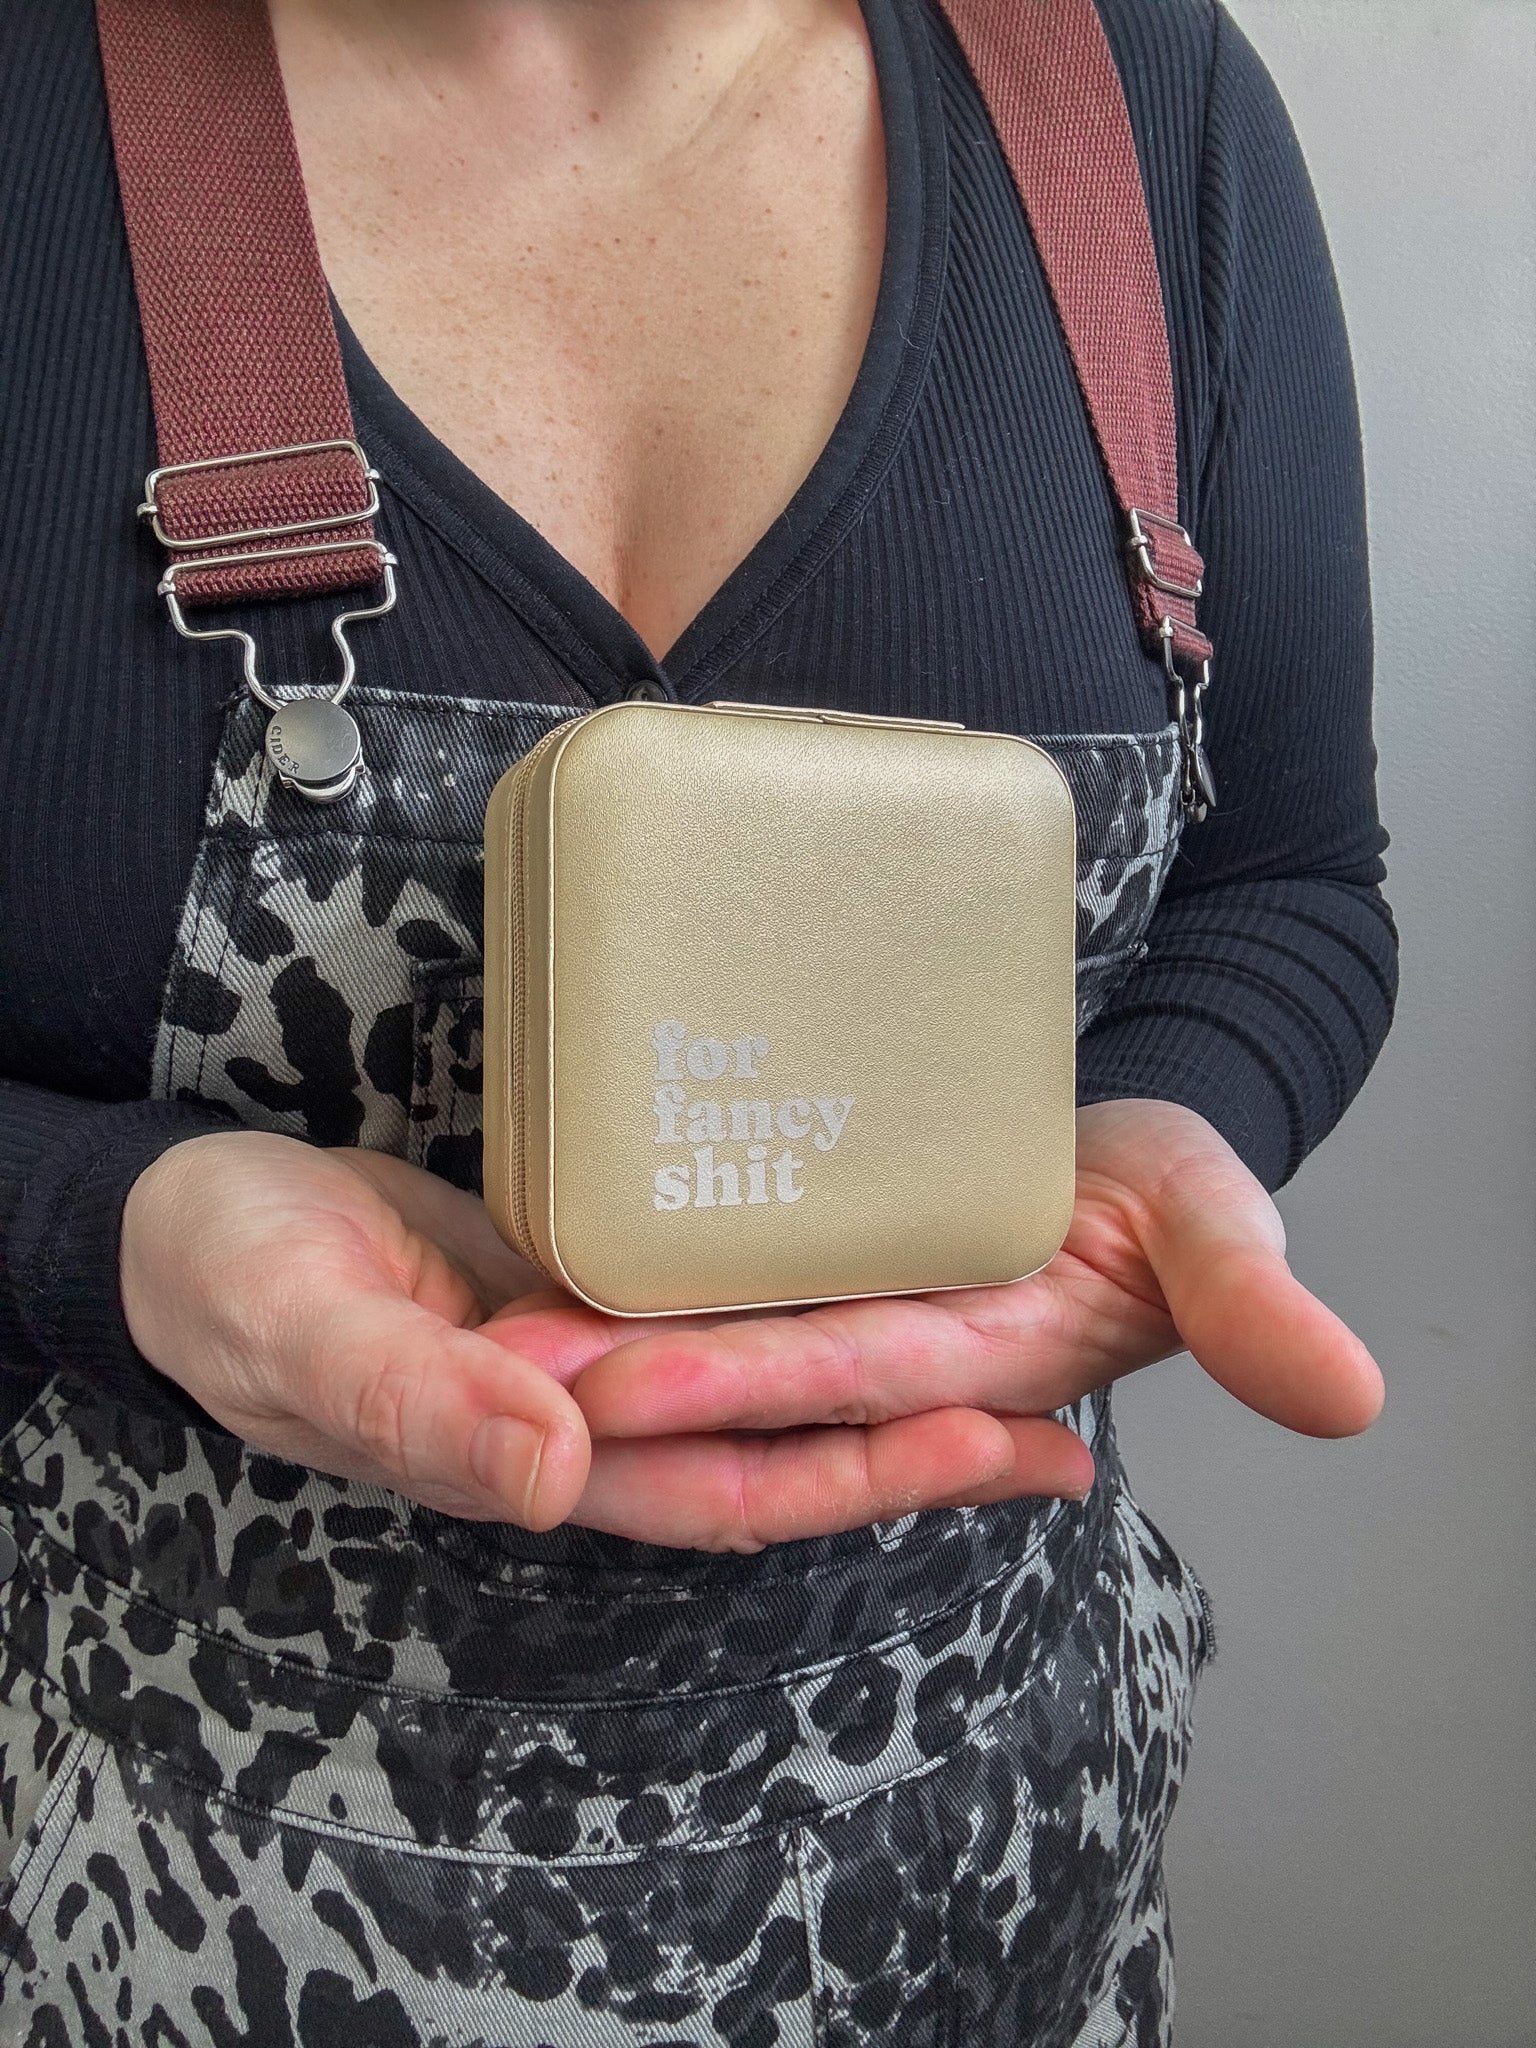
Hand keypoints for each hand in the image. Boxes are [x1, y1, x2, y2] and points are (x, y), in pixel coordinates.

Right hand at [120, 1133, 1089, 1541]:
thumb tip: (548, 1477)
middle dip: (913, 1446)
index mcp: (534, 1453)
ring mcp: (592, 1353)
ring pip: (756, 1383)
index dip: (851, 1476)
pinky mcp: (583, 1283)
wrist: (197, 1226)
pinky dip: (796, 1302)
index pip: (723, 1486)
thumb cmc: (230, 1283)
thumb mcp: (304, 1333)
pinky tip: (867, 1269)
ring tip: (1011, 1354)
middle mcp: (587, 1421)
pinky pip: (710, 1309)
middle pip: (776, 1448)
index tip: (981, 1443)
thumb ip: (415, 1403)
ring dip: (876, 1377)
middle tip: (1061, 1420)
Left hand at [551, 1101, 1384, 1534]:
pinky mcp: (813, 1255)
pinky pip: (723, 1264)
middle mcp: (889, 1350)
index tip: (631, 1385)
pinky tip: (568, 1242)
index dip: (744, 1384)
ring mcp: (842, 1307)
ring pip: (717, 1326)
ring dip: (617, 1329)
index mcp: (977, 1362)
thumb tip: (1348, 1396)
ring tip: (499, 1312)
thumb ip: (1256, 1304)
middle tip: (508, 1353)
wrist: (1127, 1150)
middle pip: (748, 1371)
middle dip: (631, 1376)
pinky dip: (652, 1263)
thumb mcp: (1222, 1233)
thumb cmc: (1175, 1197)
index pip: (847, 1381)